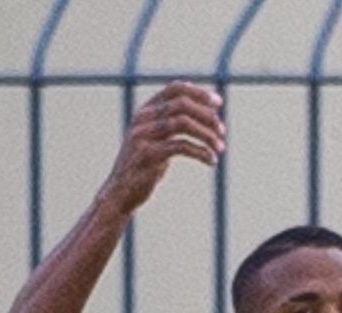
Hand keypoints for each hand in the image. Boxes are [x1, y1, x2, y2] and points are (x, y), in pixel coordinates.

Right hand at [100, 81, 223, 213]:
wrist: (120, 193)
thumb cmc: (144, 166)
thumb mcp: (155, 139)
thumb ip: (172, 123)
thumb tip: (208, 113)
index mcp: (145, 111)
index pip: (175, 89)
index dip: (199, 93)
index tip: (218, 104)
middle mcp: (142, 119)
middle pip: (182, 104)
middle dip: (207, 116)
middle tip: (222, 131)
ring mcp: (143, 136)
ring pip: (183, 123)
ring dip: (207, 134)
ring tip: (220, 147)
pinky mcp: (148, 155)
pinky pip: (181, 146)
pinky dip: (201, 152)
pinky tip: (211, 161)